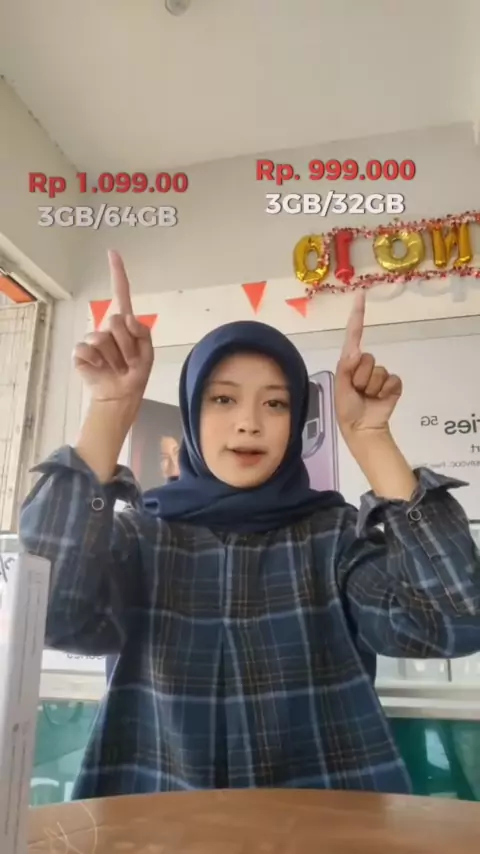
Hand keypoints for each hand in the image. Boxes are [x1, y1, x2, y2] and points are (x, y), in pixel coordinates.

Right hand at [73, 251, 153, 403]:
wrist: (121, 394)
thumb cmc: (135, 372)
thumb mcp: (148, 351)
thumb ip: (141, 331)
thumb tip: (126, 317)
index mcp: (125, 324)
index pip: (121, 293)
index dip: (117, 273)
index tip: (113, 253)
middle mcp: (107, 327)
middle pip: (116, 320)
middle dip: (127, 344)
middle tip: (130, 360)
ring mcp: (93, 339)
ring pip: (103, 339)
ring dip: (116, 358)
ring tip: (119, 368)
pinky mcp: (81, 352)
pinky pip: (87, 350)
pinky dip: (97, 362)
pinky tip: (101, 369)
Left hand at [334, 291, 401, 442]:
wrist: (362, 429)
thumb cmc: (346, 408)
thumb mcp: (340, 387)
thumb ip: (346, 368)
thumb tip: (357, 352)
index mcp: (349, 362)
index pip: (354, 334)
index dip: (357, 315)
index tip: (360, 296)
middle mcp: (365, 365)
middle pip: (368, 359)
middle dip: (361, 378)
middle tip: (357, 392)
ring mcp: (380, 375)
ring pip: (379, 372)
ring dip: (372, 387)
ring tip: (366, 397)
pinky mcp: (393, 385)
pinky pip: (392, 381)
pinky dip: (386, 392)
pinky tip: (380, 400)